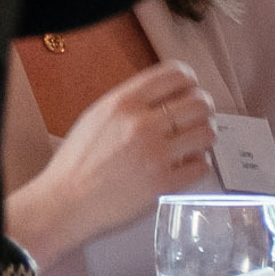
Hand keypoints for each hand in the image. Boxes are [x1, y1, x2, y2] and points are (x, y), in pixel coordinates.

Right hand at [24, 60, 217, 255]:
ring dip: (203, 136)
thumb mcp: (96, 117)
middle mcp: (141, 124)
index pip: (176, 75)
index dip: (190, 80)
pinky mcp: (165, 184)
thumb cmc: (77, 161)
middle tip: (197, 118)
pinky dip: (198, 164)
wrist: (67, 200)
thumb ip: (130, 104)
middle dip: (204, 109)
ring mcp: (156, 155)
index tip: (190, 88)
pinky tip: (184, 165)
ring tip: (192, 142)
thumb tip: (164, 96)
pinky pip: (202, 165)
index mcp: (122, 103)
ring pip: (207, 132)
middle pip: (199, 103)